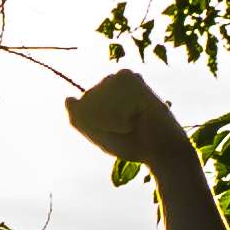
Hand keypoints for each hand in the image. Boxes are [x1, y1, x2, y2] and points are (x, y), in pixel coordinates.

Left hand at [63, 67, 184, 176]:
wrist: (161, 151)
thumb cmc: (130, 142)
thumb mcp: (96, 133)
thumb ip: (78, 117)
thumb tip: (68, 99)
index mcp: (105, 87)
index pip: (78, 107)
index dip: (92, 127)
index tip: (113, 130)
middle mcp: (114, 77)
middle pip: (86, 104)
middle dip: (101, 124)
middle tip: (125, 128)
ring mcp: (125, 77)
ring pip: (97, 106)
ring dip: (112, 123)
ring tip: (132, 124)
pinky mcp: (135, 83)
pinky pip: (112, 109)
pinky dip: (122, 122)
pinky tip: (138, 121)